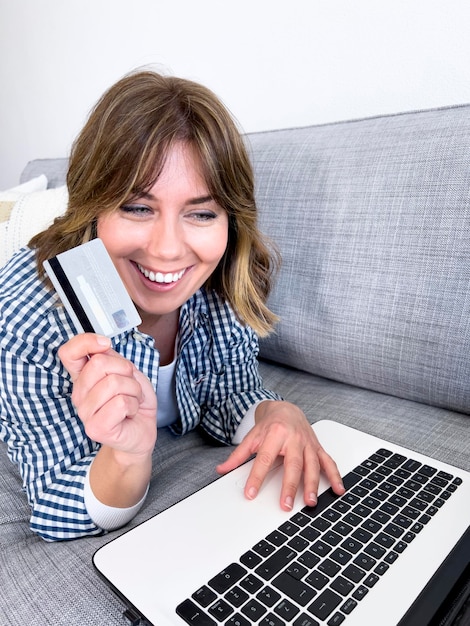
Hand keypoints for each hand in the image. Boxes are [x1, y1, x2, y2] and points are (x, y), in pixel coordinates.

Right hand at [58, 334, 156, 458]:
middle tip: (130, 386)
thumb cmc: (134, 400)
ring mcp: (85, 412)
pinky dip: (134, 404)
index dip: (86, 342)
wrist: (142, 429)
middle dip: (126, 371)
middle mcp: (79, 393)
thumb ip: (111, 357)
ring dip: (133, 390)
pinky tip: (130, 413)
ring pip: (114, 383)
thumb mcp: (127, 371)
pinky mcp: (95, 428)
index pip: (68, 352)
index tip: (105, 344)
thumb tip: (102, 346)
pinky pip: (121, 403)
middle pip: (99, 363)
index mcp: (83, 377)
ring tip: (131, 400)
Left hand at [217, 400, 344, 510]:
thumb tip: (221, 469)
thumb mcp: (252, 437)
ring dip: (312, 485)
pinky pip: (328, 462)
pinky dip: (335, 476)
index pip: (264, 459)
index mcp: (274, 434)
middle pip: (292, 464)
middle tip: (285, 505)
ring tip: (309, 502)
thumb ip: (238, 455)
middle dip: (290, 486)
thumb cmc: (270, 424)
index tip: (250, 494)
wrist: (286, 408)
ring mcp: (308, 443)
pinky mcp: (317, 448)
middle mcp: (293, 438)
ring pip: (312, 465)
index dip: (256, 477)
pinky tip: (338, 490)